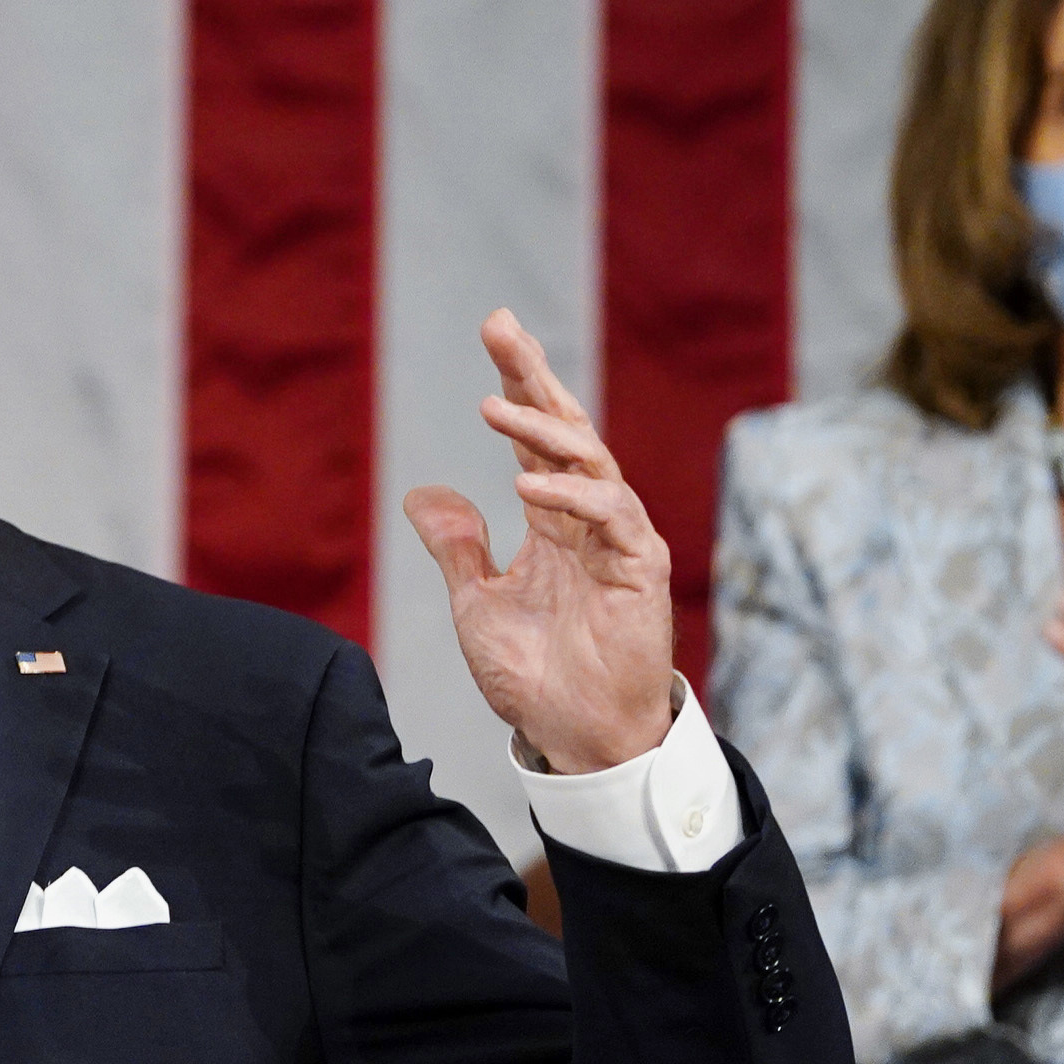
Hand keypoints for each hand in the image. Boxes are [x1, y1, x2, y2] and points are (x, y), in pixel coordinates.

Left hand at [401, 310, 676, 773]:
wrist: (573, 737)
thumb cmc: (534, 677)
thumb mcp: (476, 602)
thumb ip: (457, 547)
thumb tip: (422, 492)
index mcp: (553, 522)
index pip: (536, 438)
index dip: (518, 384)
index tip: (495, 331)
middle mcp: (588, 521)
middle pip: (566, 430)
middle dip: (534, 377)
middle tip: (501, 327)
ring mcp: (619, 541)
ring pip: (590, 462)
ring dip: (542, 432)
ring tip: (494, 405)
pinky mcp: (641, 571)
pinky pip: (612, 517)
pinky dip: (572, 496)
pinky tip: (528, 486)